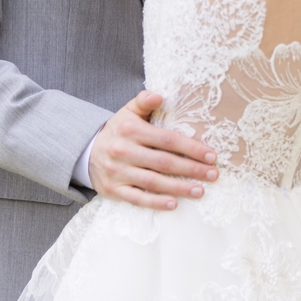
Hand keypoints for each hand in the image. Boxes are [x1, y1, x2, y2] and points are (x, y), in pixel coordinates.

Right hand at [88, 90, 219, 209]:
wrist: (86, 152)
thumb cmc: (118, 131)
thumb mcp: (128, 111)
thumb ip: (144, 101)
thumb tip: (159, 96)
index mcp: (131, 130)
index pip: (167, 140)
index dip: (191, 148)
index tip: (211, 156)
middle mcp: (124, 151)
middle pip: (164, 162)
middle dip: (191, 169)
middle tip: (213, 174)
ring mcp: (118, 172)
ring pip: (153, 182)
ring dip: (179, 188)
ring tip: (200, 191)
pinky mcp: (114, 190)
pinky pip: (137, 198)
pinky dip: (156, 202)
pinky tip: (174, 204)